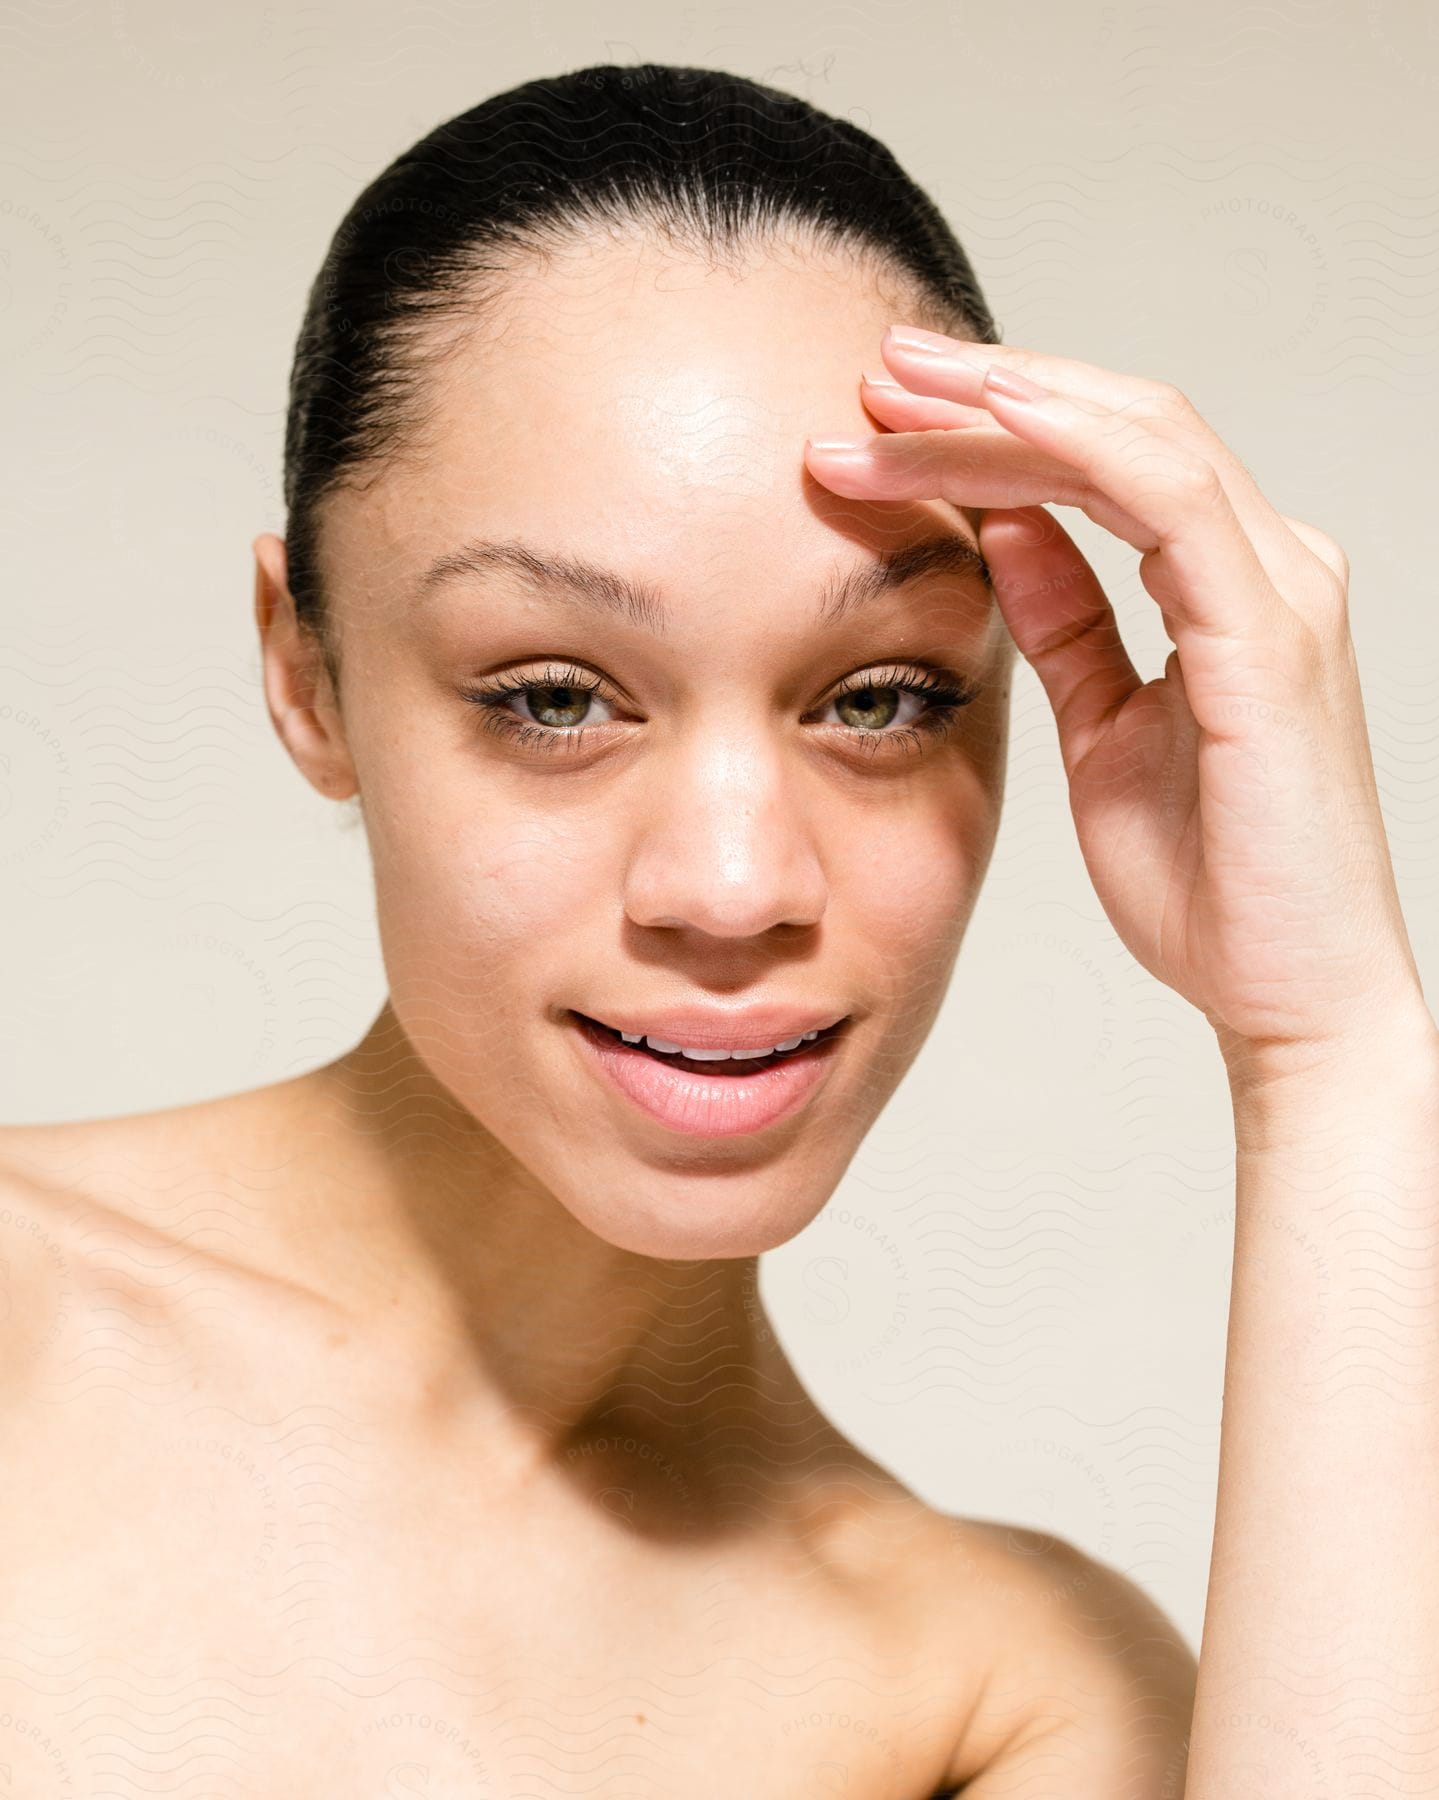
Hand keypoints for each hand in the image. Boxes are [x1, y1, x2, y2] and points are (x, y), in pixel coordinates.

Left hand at [803, 325, 1430, 1076]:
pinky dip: (1078, 448)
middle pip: (1117, 425)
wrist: (1289, 994)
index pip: (1106, 462)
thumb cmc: (1211, 882)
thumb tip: (1004, 532)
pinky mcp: (1269, 637)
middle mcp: (1268, 566)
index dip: (995, 425)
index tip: (883, 420)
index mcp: (1229, 588)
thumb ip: (1068, 625)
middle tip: (875, 367)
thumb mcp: (1104, 731)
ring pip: (1137, 438)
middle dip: (988, 390)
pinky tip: (991, 423)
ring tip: (897, 388)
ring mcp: (1278, 592)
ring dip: (1009, 403)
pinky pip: (1170, 501)